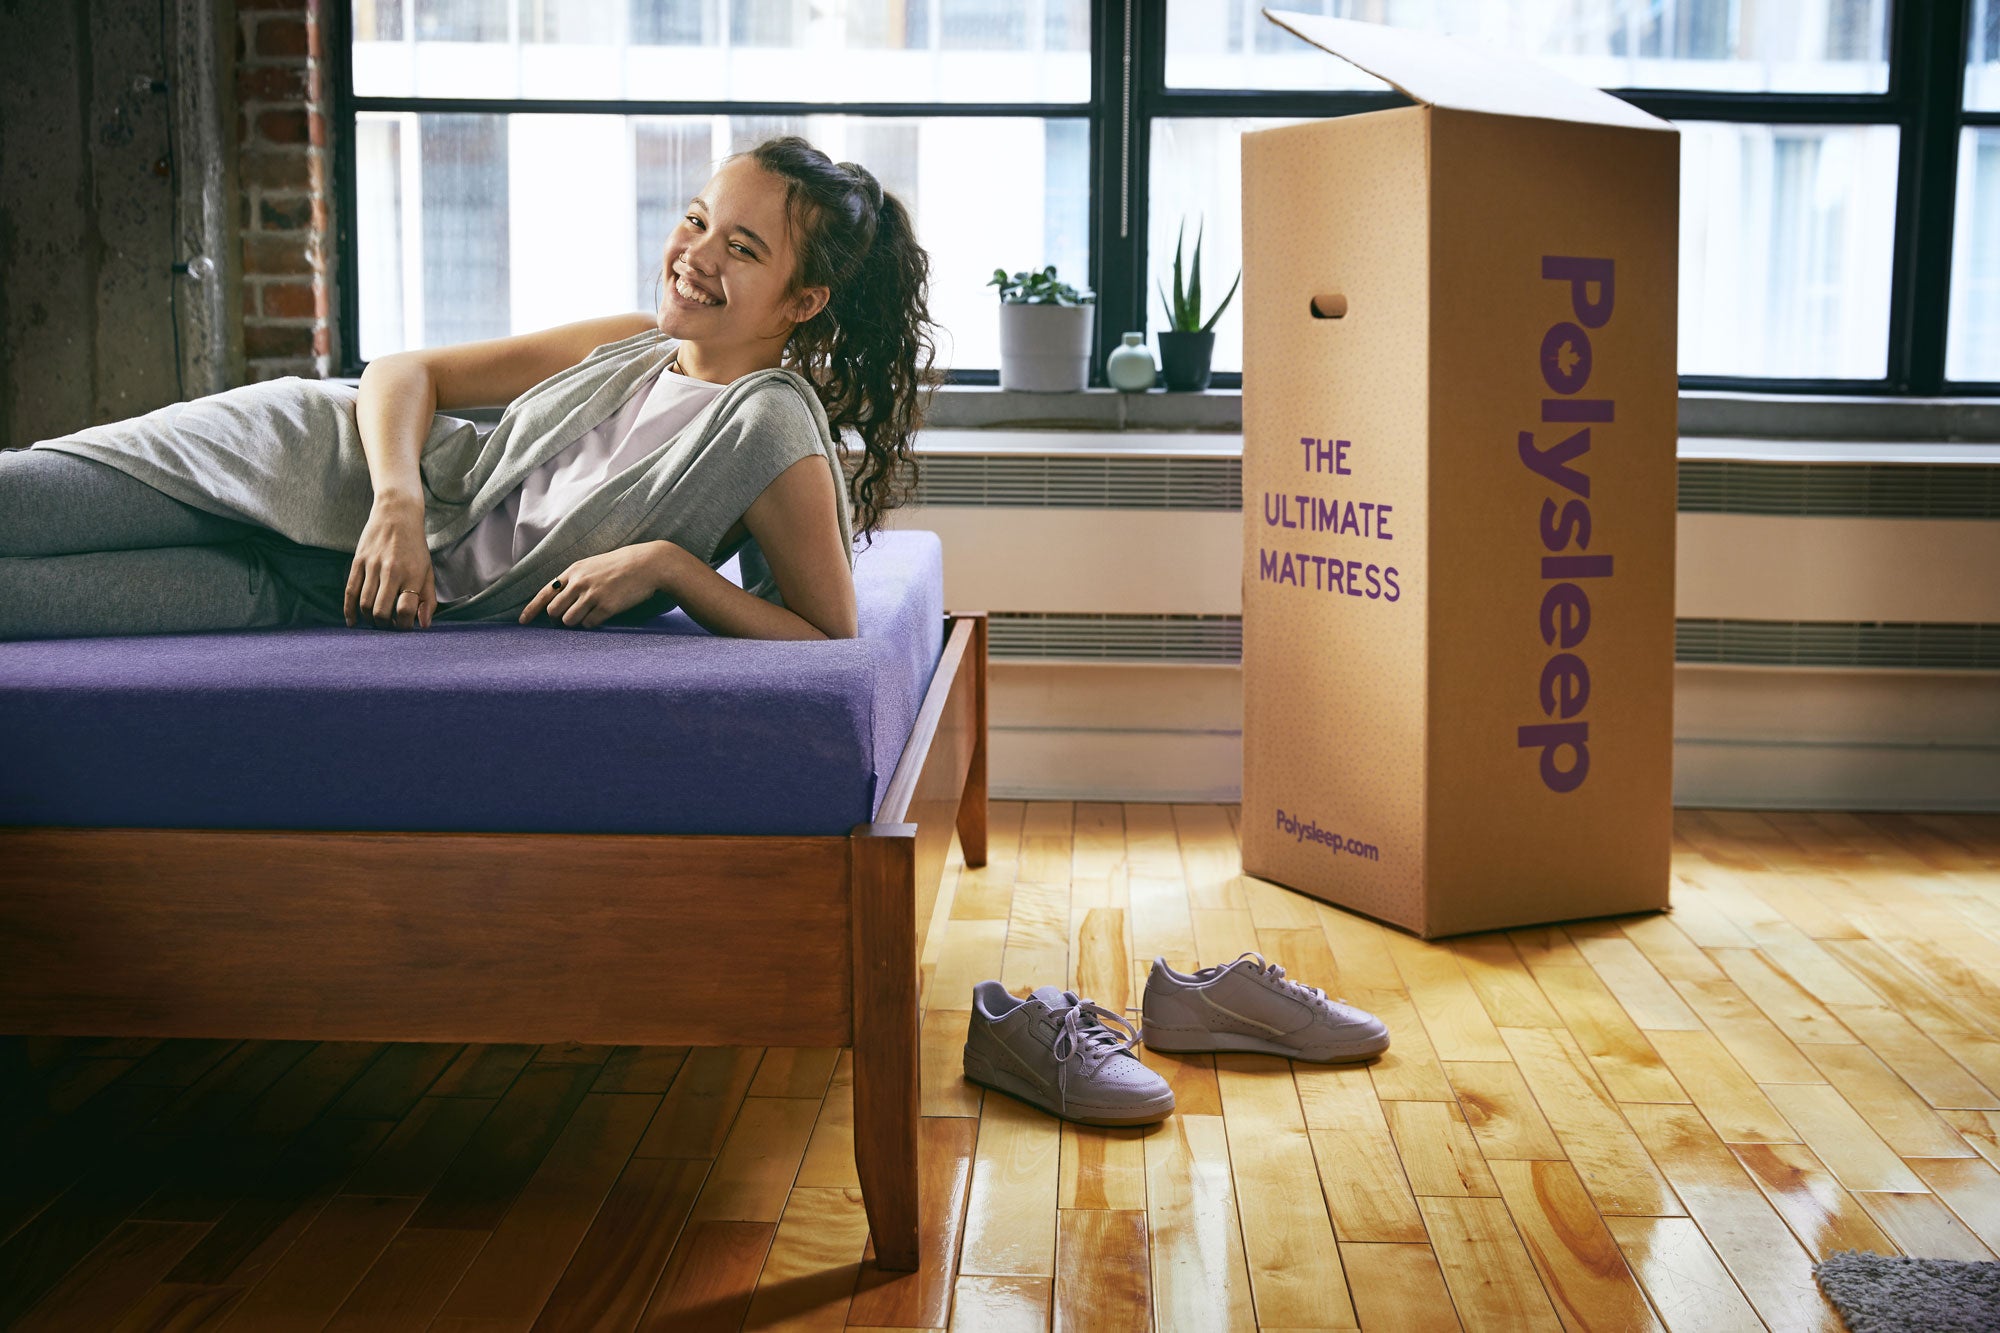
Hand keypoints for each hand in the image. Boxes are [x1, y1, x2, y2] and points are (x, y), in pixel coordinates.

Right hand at [346, 495, 434, 629]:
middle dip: (385, 625)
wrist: (397, 513)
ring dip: (370, 619)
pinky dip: (349, 610)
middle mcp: (391, 571)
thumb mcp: (428, 571)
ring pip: (364, 604)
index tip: (405, 626)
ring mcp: (372, 566)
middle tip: (388, 625)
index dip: (404, 625)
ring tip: (377, 621)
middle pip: (381, 611)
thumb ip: (428, 599)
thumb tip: (423, 625)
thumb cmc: (415, 547)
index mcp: (412, 574)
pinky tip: (353, 622)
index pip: (405, 610)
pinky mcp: (358, 561)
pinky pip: (350, 591)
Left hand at [519, 541, 678, 628]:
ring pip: (569, 621)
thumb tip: (561, 603)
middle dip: (559, 619)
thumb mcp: (594, 566)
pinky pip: (589, 624)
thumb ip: (576, 580)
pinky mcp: (606, 606)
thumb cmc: (622, 565)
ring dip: (577, 622)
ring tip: (591, 613)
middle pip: (553, 611)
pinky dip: (593, 623)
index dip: (531, 610)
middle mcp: (579, 582)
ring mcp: (592, 594)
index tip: (523, 622)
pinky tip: (604, 613)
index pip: (545, 593)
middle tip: (571, 617)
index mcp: (573, 571)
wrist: (648, 564)